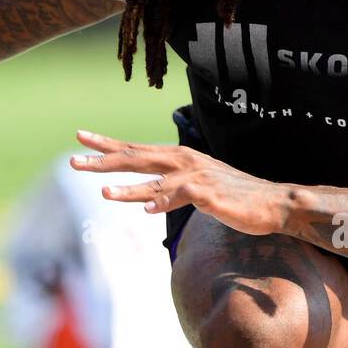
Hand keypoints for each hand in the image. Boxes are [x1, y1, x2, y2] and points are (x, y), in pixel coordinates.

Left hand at [68, 129, 292, 236]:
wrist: (272, 203)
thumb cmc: (234, 196)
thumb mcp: (197, 187)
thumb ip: (172, 187)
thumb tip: (148, 197)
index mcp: (179, 159)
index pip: (136, 149)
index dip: (107, 144)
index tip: (80, 137)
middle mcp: (184, 163)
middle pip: (137, 159)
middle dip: (105, 160)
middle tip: (74, 161)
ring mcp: (197, 178)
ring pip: (155, 181)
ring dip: (129, 187)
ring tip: (104, 192)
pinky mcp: (209, 196)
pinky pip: (182, 198)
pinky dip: (163, 202)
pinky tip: (145, 210)